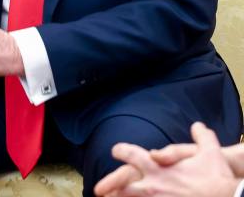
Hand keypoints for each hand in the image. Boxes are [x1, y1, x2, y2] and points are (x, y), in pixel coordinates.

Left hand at [94, 122, 240, 196]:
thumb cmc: (217, 179)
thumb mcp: (211, 152)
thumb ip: (202, 137)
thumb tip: (198, 126)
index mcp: (158, 168)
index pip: (131, 155)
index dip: (121, 151)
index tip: (116, 151)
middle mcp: (153, 185)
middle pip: (123, 184)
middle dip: (109, 185)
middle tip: (98, 190)